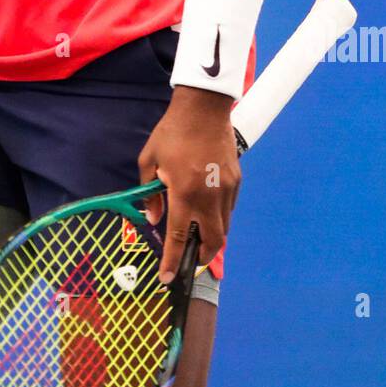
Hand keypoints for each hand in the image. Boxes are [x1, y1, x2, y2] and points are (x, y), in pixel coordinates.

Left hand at [138, 86, 240, 281]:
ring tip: (198, 234)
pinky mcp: (237, 181)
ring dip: (211, 237)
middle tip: (190, 259)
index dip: (171, 262)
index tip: (166, 278)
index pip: (177, 237)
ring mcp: (226, 190)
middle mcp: (208, 197)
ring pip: (224, 227)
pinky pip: (229, 209)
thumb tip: (154, 218)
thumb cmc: (172, 132)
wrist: (203, 108)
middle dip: (201, 257)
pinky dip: (219, 217)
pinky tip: (207, 209)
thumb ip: (150, 193)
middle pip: (212, 242)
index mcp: (184, 192)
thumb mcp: (149, 159)